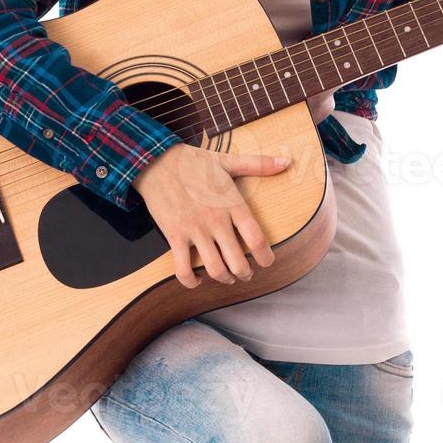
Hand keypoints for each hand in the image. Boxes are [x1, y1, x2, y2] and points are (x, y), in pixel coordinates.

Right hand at [131, 142, 290, 287]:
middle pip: (238, 262)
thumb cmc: (193, 162)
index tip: (267, 263)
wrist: (156, 161)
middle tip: (246, 273)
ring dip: (224, 279)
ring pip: (215, 270)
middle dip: (245, 274)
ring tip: (226, 277)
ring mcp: (195, 230)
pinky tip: (196, 280)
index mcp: (232, 204)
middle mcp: (216, 221)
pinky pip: (184, 270)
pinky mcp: (175, 236)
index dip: (266, 258)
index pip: (257, 239)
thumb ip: (258, 164)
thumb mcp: (227, 160)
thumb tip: (286, 162)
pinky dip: (191, 282)